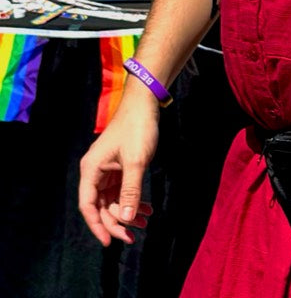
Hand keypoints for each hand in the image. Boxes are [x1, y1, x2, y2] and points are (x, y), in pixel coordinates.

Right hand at [78, 97, 158, 245]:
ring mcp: (107, 169)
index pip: (88, 206)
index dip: (98, 225)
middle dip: (117, 221)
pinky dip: (132, 199)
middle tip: (134, 235)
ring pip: (113, 199)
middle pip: (101, 205)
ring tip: (146, 221)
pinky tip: (146, 208)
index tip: (111, 241)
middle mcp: (95, 172)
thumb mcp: (136, 162)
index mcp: (91, 171)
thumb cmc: (137, 129)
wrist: (145, 104)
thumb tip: (125, 220)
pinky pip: (122, 189)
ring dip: (127, 211)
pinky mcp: (119, 166)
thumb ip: (130, 191)